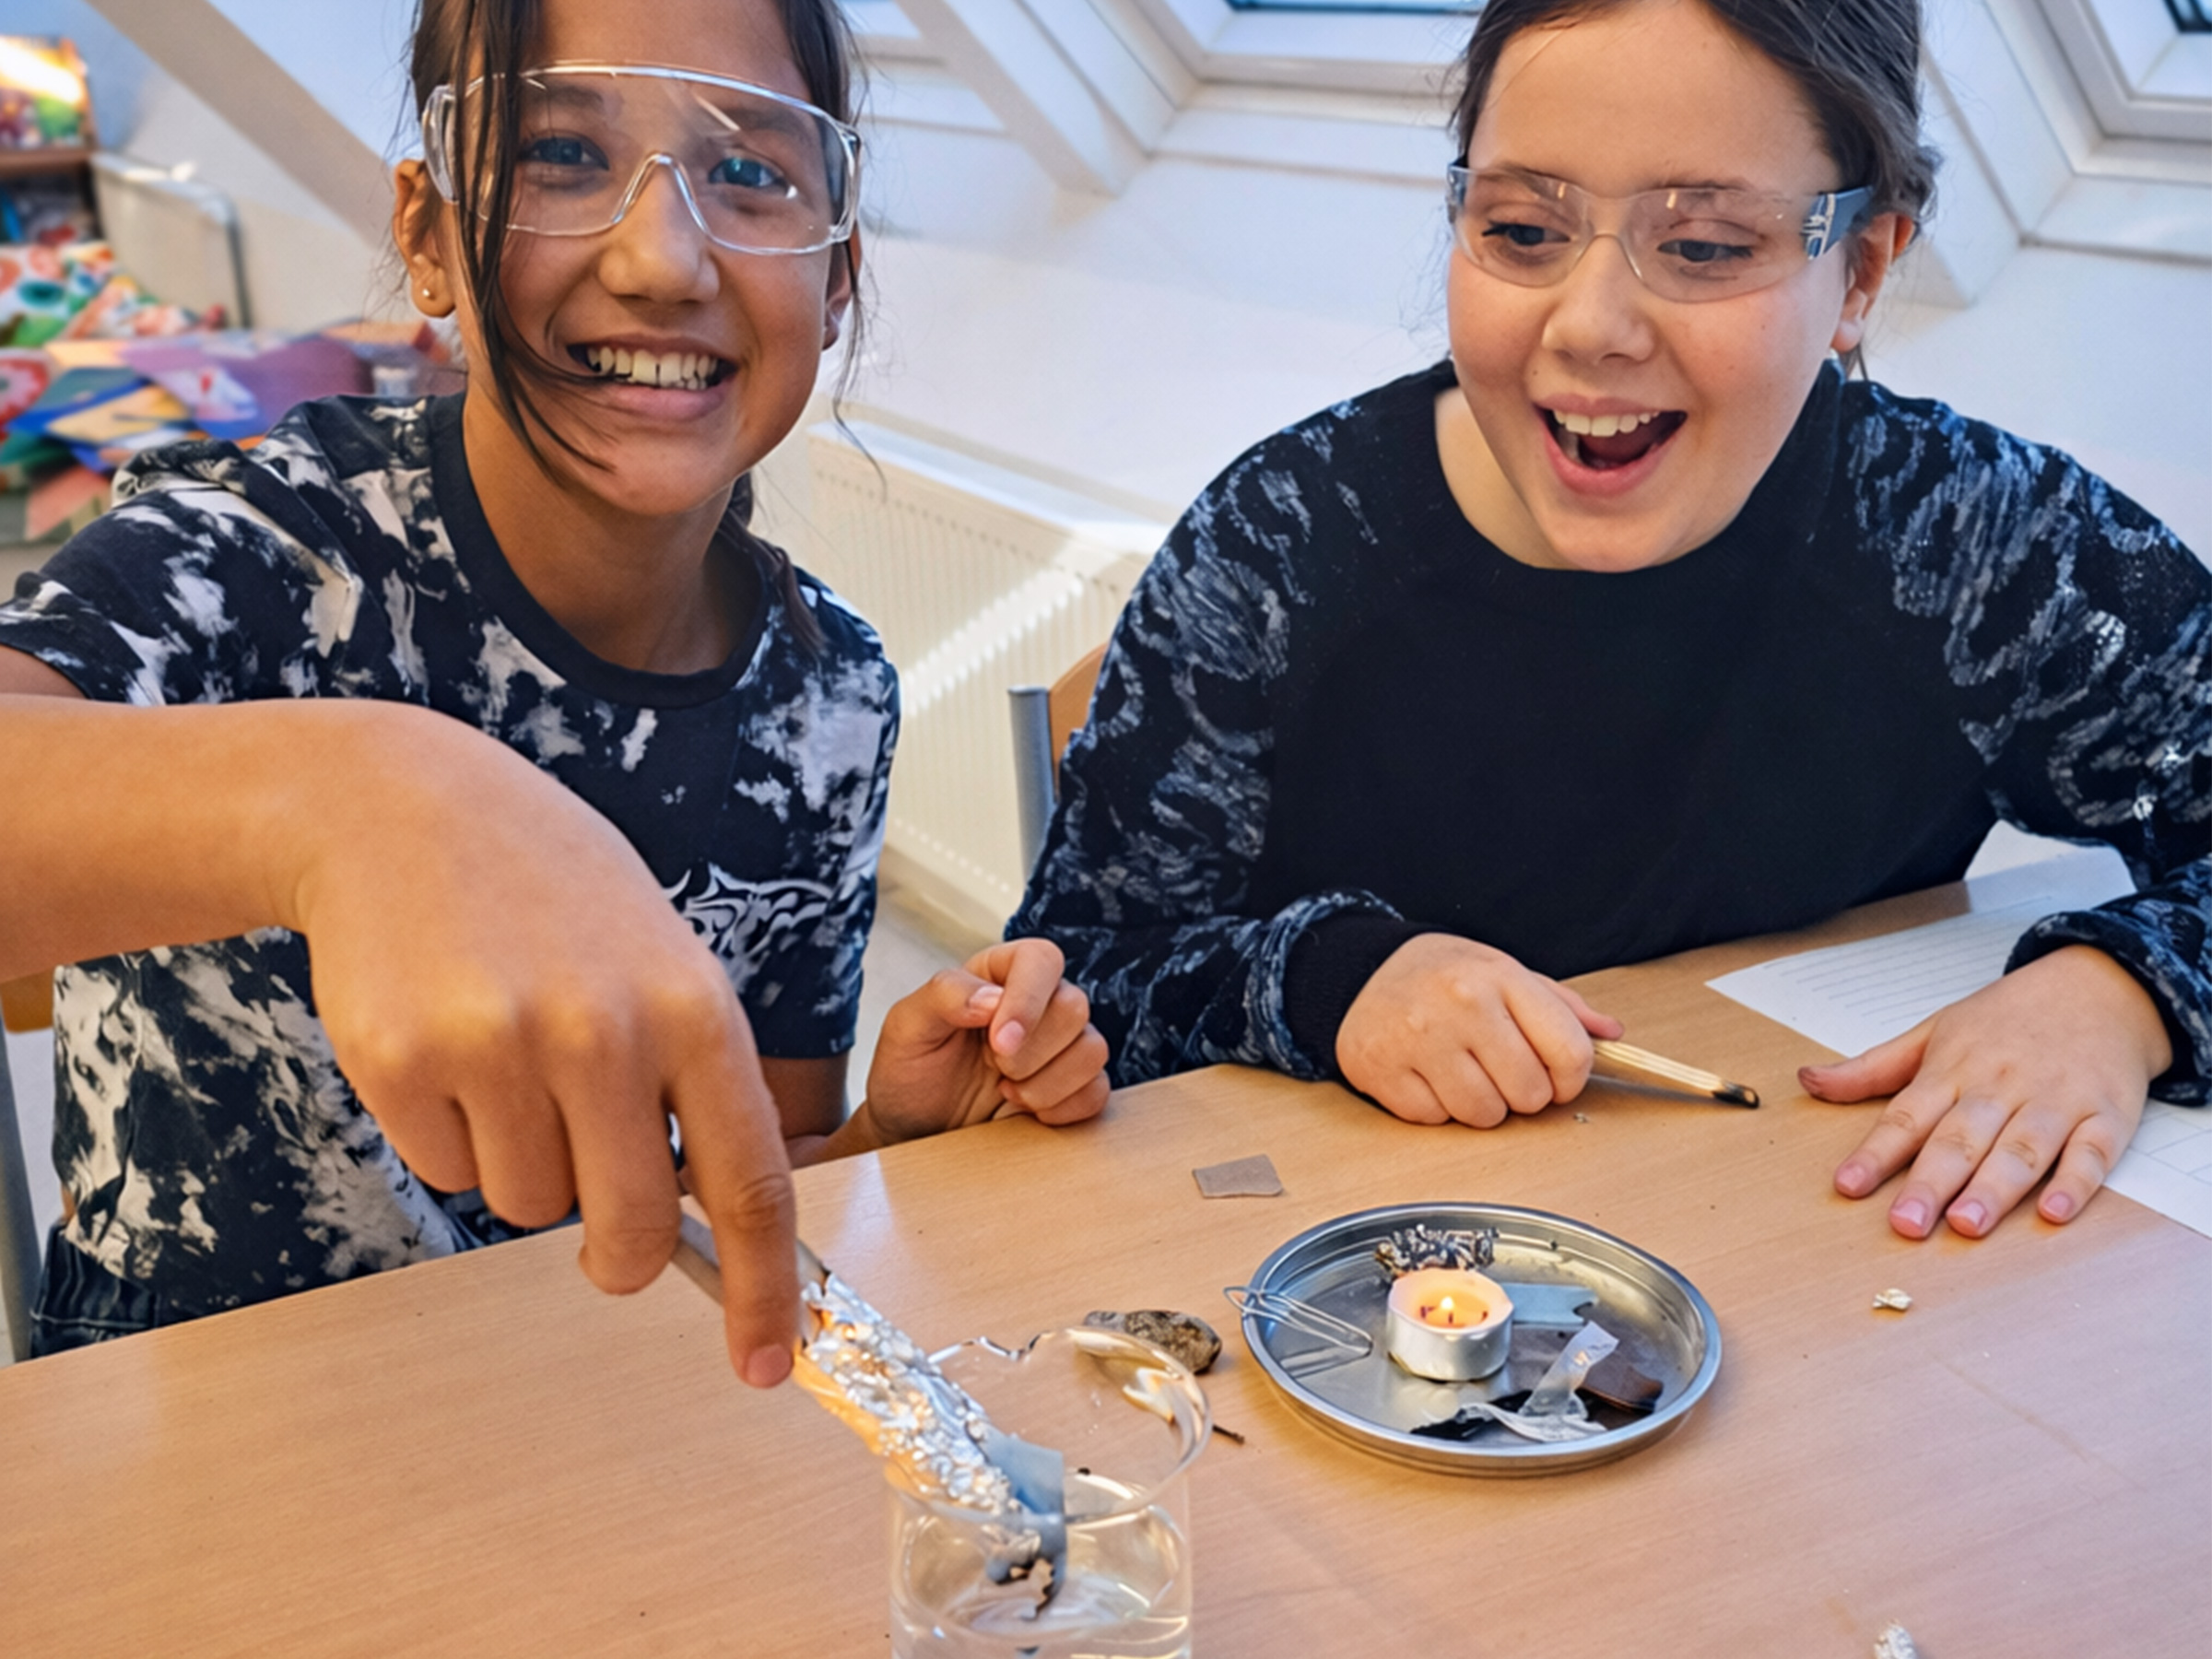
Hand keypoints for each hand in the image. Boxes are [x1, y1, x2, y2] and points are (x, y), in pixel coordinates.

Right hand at [290, 708, 799, 1388]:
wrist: (402, 809)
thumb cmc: (554, 892)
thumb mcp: (661, 960)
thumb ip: (694, 1082)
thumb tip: (716, 1226)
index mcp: (694, 1009)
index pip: (750, 1183)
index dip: (764, 1287)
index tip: (768, 1360)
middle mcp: (605, 1031)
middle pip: (628, 1229)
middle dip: (619, 1256)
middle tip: (603, 1232)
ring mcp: (499, 1048)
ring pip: (528, 1207)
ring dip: (524, 1164)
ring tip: (511, 1057)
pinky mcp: (402, 1064)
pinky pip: (448, 1171)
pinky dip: (454, 1136)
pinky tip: (450, 1045)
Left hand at [861, 938, 1108, 1142]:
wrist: (914, 1128)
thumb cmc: (909, 1070)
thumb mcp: (906, 1027)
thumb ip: (945, 996)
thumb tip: (994, 999)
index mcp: (1000, 973)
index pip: (1042, 960)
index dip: (1029, 1001)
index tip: (999, 1044)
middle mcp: (1037, 1002)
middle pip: (1075, 1006)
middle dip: (1031, 1051)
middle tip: (995, 1070)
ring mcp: (1060, 1046)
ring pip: (1093, 1050)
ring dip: (1047, 1083)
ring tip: (1006, 1093)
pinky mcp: (1072, 1086)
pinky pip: (1097, 1091)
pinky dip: (1064, 1108)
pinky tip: (1026, 1112)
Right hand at [1337, 933, 1622, 1126]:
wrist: (1364, 972)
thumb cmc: (1444, 977)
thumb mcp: (1506, 974)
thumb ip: (1561, 1006)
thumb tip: (1612, 1034)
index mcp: (1500, 977)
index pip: (1570, 1052)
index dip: (1572, 1079)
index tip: (1559, 1079)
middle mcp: (1461, 1005)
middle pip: (1529, 1092)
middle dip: (1524, 1093)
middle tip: (1502, 1071)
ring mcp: (1418, 1039)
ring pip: (1484, 1114)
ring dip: (1481, 1104)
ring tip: (1464, 1073)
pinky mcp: (1383, 1070)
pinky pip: (1436, 1119)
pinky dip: (1438, 1108)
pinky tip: (1429, 1076)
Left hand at [1807, 946, 2171, 1238]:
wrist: (2100, 988)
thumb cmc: (2008, 1019)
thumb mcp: (1934, 1031)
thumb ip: (1873, 1068)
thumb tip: (1808, 1080)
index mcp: (1953, 1070)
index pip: (1906, 1117)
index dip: (1875, 1154)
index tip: (1847, 1186)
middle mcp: (2001, 1087)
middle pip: (1961, 1140)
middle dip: (1930, 1183)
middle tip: (1905, 1223)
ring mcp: (2055, 1102)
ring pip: (2021, 1150)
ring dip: (1994, 1189)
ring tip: (1966, 1224)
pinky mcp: (2106, 1117)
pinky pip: (2091, 1154)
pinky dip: (2075, 1183)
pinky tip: (2054, 1212)